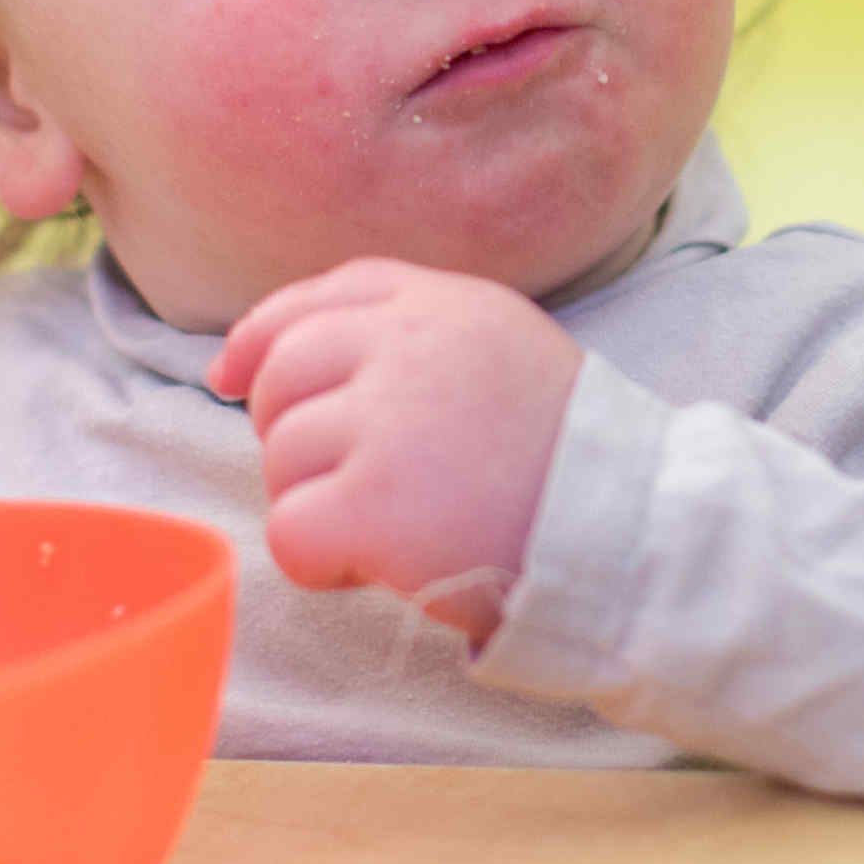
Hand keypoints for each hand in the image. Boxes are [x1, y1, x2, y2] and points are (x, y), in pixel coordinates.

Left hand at [207, 259, 580, 639]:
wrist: (630, 536)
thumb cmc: (566, 461)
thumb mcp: (503, 352)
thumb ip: (415, 336)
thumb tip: (274, 358)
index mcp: (444, 304)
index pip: (321, 296)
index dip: (261, 337)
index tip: (233, 378)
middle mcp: (408, 347)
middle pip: (282, 374)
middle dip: (293, 434)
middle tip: (352, 484)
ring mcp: (387, 423)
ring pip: (281, 457)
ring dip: (319, 503)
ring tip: (394, 528)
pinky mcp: (373, 504)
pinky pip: (289, 529)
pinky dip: (318, 561)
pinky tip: (373, 568)